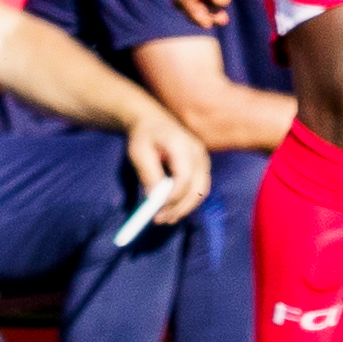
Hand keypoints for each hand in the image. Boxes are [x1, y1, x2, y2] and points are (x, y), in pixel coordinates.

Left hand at [122, 105, 213, 226]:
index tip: (156, 210)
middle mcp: (198, 152)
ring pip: (201, 192)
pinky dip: (187, 201)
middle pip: (197, 188)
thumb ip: (148, 174)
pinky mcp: (203, 166)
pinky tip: (171, 208)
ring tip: (163, 218)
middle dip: (179, 208)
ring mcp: (203, 159)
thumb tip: (154, 200)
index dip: (172, 197)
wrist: (152, 121)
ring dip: (184, 208)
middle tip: (160, 220)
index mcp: (181, 144)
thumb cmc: (143, 136)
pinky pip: (199, 189)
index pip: (183, 177)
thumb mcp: (139, 153)